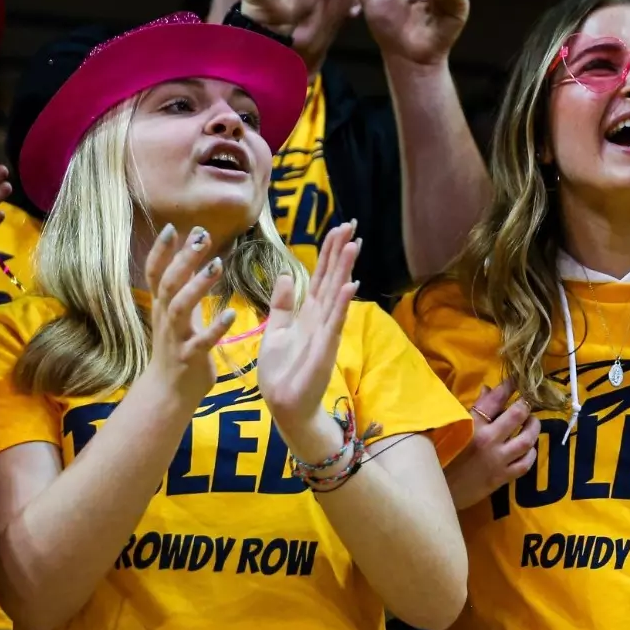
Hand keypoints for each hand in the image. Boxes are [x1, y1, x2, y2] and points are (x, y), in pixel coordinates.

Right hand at [140, 224, 237, 412]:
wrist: (169, 392)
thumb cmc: (177, 347)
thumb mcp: (177, 312)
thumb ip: (185, 282)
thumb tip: (193, 246)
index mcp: (162, 306)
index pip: (155, 273)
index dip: (160, 251)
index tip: (172, 227)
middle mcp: (165, 318)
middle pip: (169, 284)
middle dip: (183, 259)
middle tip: (201, 237)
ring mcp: (176, 338)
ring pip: (180, 308)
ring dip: (198, 286)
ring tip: (217, 265)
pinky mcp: (190, 357)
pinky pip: (202, 342)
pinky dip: (216, 328)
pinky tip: (232, 315)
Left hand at [260, 221, 360, 455]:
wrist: (285, 405)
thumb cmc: (281, 371)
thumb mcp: (276, 330)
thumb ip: (282, 304)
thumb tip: (288, 275)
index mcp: (309, 313)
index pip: (321, 276)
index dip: (329, 252)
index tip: (339, 228)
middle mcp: (321, 318)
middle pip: (332, 278)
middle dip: (340, 252)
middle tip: (351, 224)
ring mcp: (325, 332)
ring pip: (336, 294)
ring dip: (344, 270)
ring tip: (353, 244)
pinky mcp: (325, 348)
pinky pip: (335, 321)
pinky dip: (342, 303)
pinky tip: (349, 284)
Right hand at [444, 381, 539, 508]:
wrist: (434, 490)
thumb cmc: (439, 456)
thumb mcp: (451, 428)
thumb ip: (471, 409)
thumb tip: (488, 390)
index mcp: (472, 424)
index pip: (495, 399)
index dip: (509, 385)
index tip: (516, 379)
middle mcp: (488, 439)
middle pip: (517, 415)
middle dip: (526, 405)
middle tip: (528, 402)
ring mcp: (497, 460)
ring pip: (526, 440)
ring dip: (533, 427)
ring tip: (533, 422)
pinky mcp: (501, 478)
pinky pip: (524, 464)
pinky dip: (530, 453)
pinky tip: (529, 448)